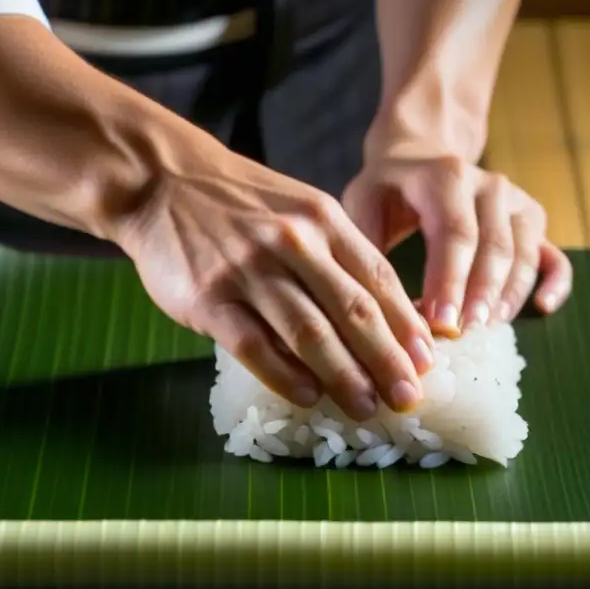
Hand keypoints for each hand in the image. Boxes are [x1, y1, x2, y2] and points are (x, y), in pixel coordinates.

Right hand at [114, 128, 435, 421]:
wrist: (162, 181)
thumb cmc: (240, 204)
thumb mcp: (301, 209)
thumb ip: (338, 255)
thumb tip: (382, 318)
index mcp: (323, 220)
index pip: (379, 279)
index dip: (407, 326)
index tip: (427, 363)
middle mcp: (293, 243)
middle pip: (353, 310)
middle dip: (387, 360)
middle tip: (408, 397)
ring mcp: (250, 270)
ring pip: (309, 332)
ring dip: (344, 375)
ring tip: (366, 407)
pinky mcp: (210, 298)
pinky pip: (254, 345)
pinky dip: (284, 375)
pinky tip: (308, 396)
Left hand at [343, 152, 572, 336]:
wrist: (420, 159)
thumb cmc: (388, 191)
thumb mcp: (363, 204)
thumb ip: (368, 247)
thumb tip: (375, 305)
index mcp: (446, 177)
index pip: (454, 233)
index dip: (450, 281)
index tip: (440, 323)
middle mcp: (489, 186)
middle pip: (494, 246)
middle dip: (480, 296)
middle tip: (465, 335)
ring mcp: (515, 202)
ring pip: (524, 254)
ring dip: (509, 296)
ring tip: (487, 332)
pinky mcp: (531, 220)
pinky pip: (553, 254)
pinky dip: (555, 282)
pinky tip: (544, 308)